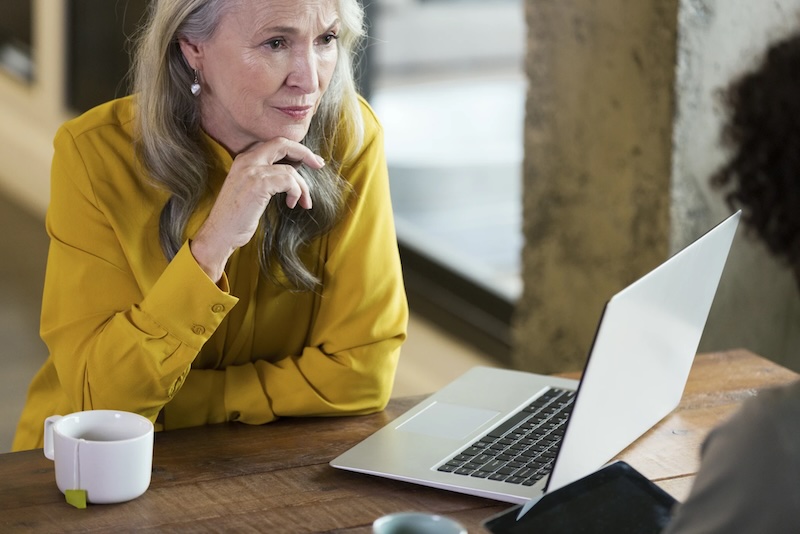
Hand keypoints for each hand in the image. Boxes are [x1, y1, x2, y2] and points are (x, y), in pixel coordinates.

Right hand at [190, 137, 323, 281]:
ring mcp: (251, 171)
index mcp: (243, 159)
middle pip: (282, 143)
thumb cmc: (236, 217)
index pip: (274, 143)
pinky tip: (291, 204)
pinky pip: (289, 181)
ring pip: (290, 169)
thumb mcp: (250, 189)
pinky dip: (296, 192)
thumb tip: (293, 170)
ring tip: (303, 202)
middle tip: (319, 165)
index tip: (311, 160)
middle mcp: (246, 160)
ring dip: (302, 187)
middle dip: (305, 153)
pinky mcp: (258, 184)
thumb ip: (267, 176)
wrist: (219, 233)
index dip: (295, 149)